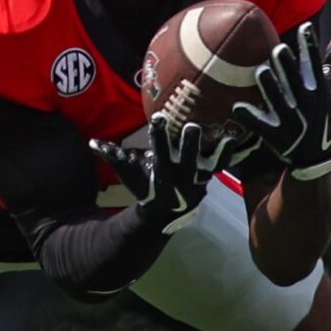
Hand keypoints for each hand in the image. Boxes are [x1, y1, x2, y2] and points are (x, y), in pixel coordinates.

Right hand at [89, 115, 235, 233]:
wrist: (165, 213)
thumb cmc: (146, 187)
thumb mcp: (130, 175)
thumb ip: (114, 157)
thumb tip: (93, 142)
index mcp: (161, 170)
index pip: (159, 151)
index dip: (158, 134)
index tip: (158, 117)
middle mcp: (181, 174)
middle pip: (187, 158)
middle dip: (189, 144)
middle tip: (191, 126)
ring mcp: (198, 177)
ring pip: (208, 163)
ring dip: (215, 151)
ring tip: (223, 135)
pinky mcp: (210, 177)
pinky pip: (223, 166)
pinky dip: (229, 155)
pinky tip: (238, 139)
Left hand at [231, 21, 330, 180]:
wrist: (318, 156)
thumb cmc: (324, 113)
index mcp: (318, 89)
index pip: (315, 64)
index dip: (310, 46)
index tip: (305, 28)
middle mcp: (305, 102)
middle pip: (294, 80)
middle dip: (287, 65)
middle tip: (278, 48)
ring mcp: (289, 119)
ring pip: (276, 99)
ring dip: (269, 86)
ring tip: (261, 71)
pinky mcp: (274, 134)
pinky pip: (259, 124)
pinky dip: (249, 116)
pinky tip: (237, 106)